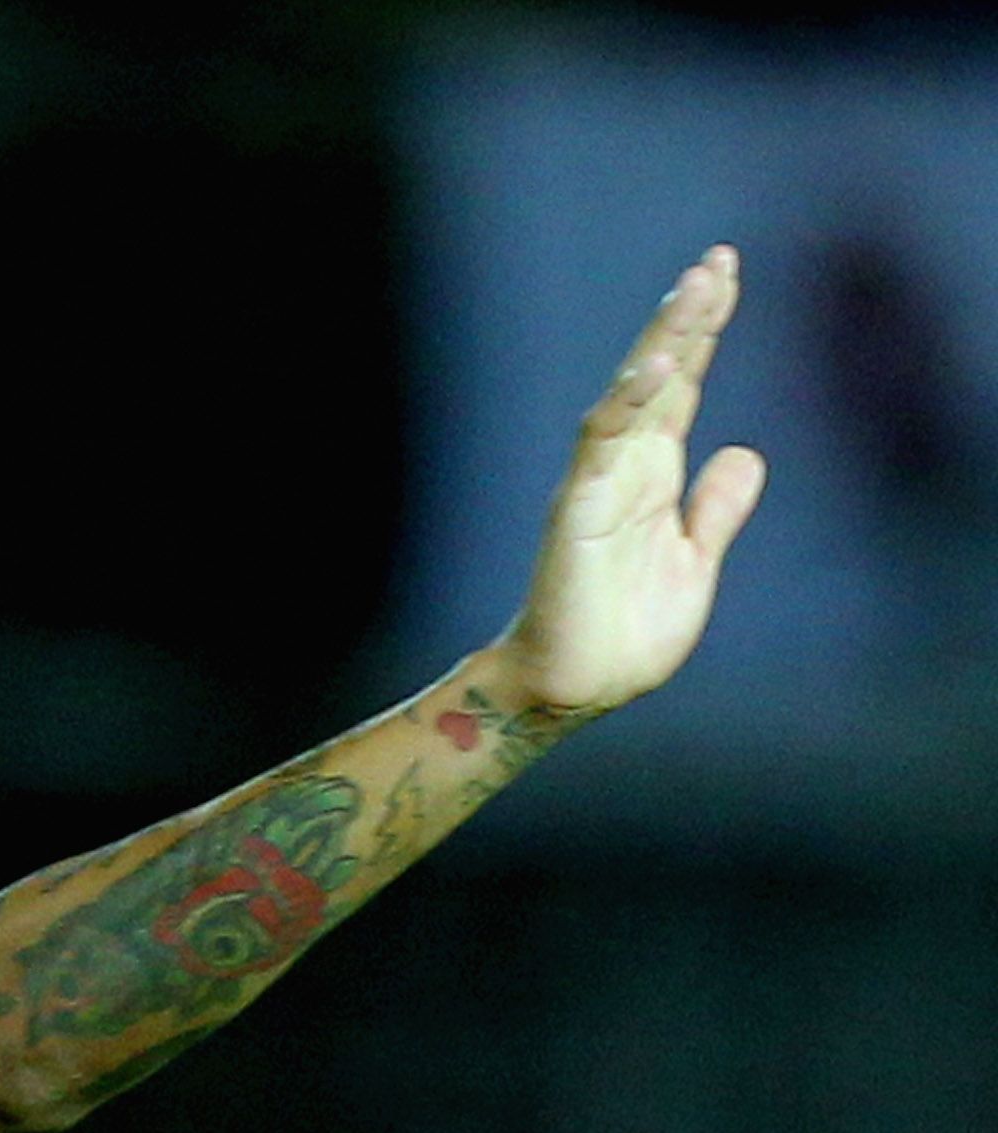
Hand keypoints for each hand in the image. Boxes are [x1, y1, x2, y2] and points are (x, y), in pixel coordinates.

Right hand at [494, 244, 765, 715]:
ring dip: (664, 341)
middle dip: (689, 317)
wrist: (574, 687)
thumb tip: (743, 452)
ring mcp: (599, 484)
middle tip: (717, 259)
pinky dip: (627, 404)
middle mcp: (626, 468)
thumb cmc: (624, 634)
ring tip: (695, 288)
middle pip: (662, 375)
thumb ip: (716, 509)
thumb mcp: (694, 563)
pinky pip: (602, 445)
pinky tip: (656, 365)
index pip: (683, 388)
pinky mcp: (578, 509)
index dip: (704, 333)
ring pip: (633, 395)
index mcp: (654, 476)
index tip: (725, 276)